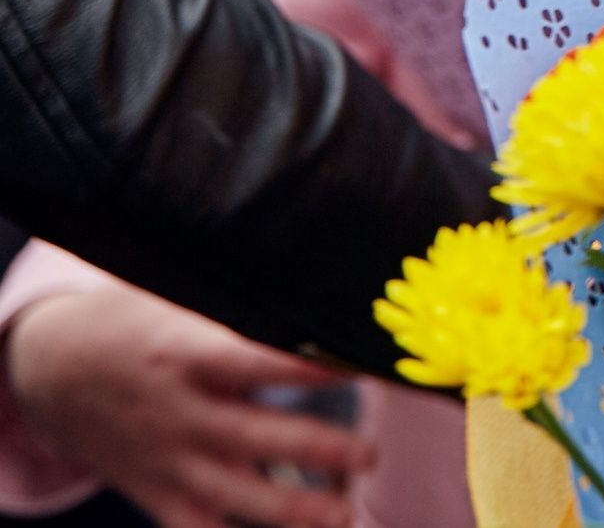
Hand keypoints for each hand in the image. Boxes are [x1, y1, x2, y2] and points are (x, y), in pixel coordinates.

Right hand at [8, 285, 373, 527]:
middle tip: (369, 454)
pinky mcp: (155, 492)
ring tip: (343, 514)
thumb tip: (311, 285)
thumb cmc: (129, 322)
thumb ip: (235, 307)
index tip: (361, 366)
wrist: (47, 368)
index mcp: (186, 353)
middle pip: (256, 437)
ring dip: (293, 510)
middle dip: (318, 450)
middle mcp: (179, 413)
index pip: (257, 361)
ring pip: (235, 495)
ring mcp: (167, 459)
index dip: (308, 368)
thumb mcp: (175, 298)